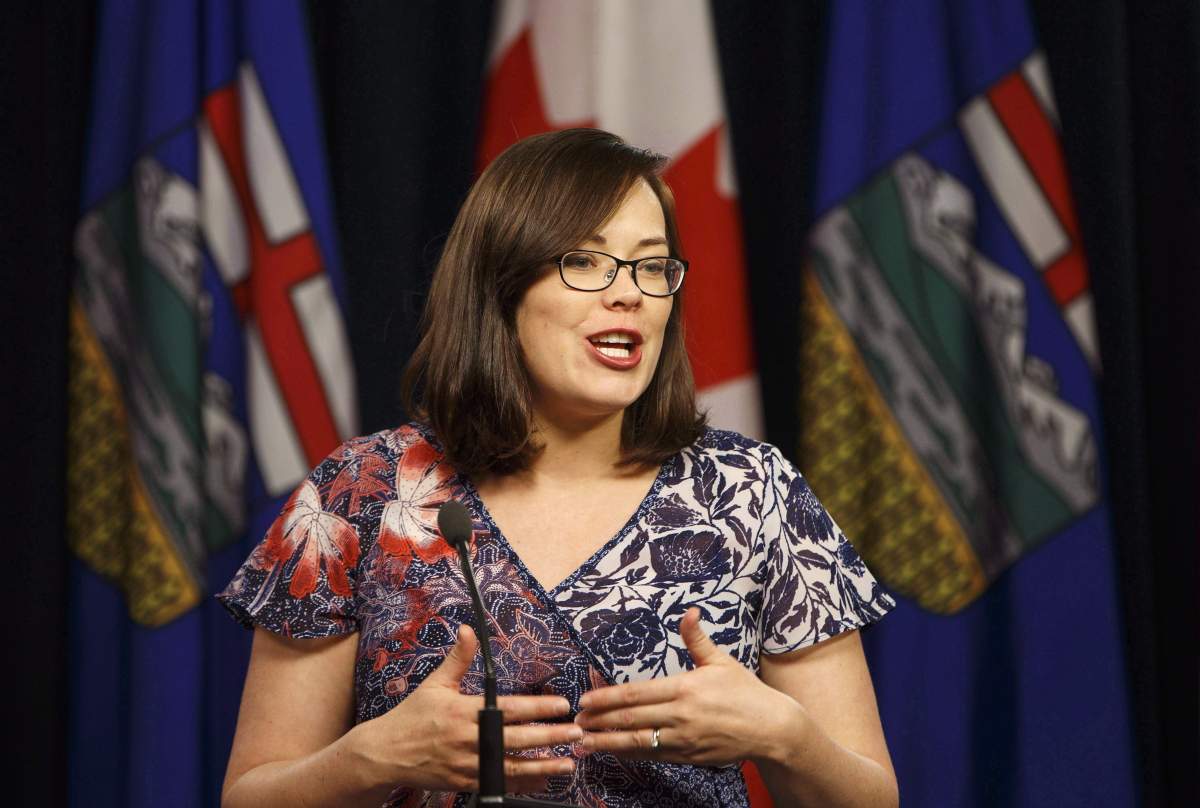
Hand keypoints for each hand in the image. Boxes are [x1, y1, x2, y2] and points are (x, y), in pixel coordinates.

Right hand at [356, 624, 580, 793]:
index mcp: (464, 712)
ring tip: (568, 762)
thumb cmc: (412, 716)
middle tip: (576, 732)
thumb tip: (469, 629)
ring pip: (512, 767)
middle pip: (517, 739)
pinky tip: (542, 779)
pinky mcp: (464, 783)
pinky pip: (499, 784)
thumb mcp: (435, 683)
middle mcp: (468, 739)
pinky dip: (522, 783)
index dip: (538, 707)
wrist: (385, 754)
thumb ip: (458, 658)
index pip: (509, 708)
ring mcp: (467, 765)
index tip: (562, 705)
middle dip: (550, 736)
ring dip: (543, 765)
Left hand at [573, 608, 805, 766]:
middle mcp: (681, 716)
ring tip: (585, 743)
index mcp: (685, 688)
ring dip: (608, 743)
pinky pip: (654, 757)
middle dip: (599, 722)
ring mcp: (685, 740)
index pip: (635, 694)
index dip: (606, 698)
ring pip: (638, 743)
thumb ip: (697, 639)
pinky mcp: (690, 757)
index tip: (585, 700)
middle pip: (630, 720)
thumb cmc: (746, 692)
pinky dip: (631, 755)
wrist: (772, 729)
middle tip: (576, 722)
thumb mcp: (721, 662)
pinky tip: (615, 753)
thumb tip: (688, 612)